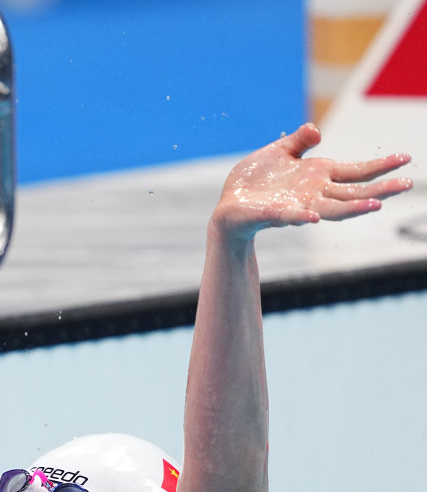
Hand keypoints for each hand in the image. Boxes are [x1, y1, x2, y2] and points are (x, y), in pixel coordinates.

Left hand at [214, 123, 411, 242]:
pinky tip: (313, 217)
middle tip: (406, 185)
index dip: (379, 166)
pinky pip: (291, 216)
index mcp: (317, 175)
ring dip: (352, 208)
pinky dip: (302, 216)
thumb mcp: (279, 152)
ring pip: (331, 208)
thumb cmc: (255, 181)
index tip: (405, 159)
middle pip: (353, 192)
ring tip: (375, 205)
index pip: (355, 171)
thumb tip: (316, 129)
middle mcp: (313, 193)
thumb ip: (299, 142)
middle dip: (379, 189)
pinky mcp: (274, 213)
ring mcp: (297, 205)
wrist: (229, 205)